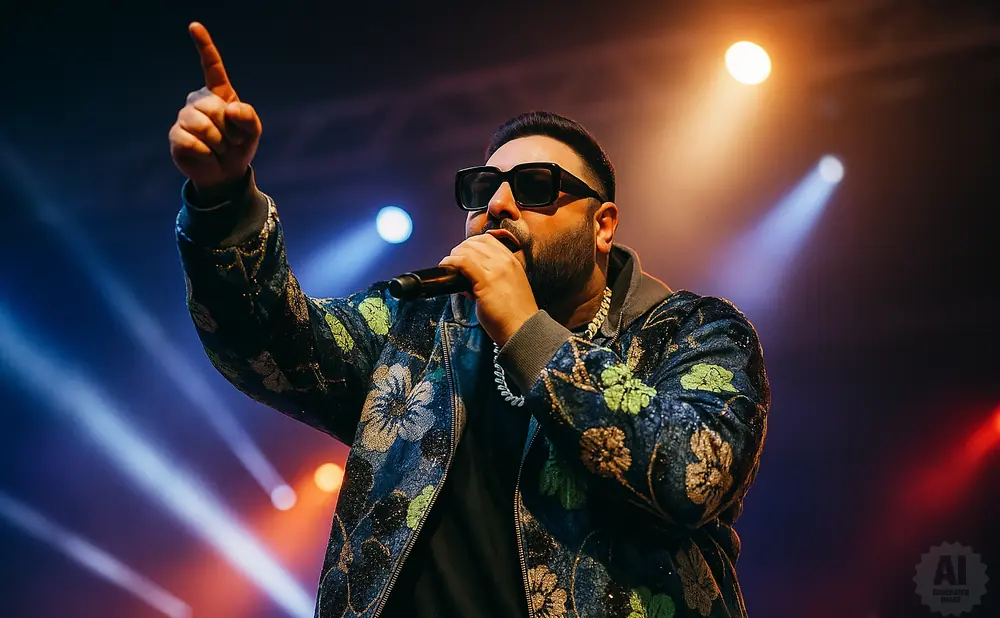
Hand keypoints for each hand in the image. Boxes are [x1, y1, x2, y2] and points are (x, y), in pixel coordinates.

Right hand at [169, 22, 261, 192]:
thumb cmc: (239, 147)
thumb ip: (248, 116)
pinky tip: (207, 155)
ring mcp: (184, 117)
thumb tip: (229, 107)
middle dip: (229, 129)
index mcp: (218, 94)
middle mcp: (198, 101)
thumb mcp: (253, 131)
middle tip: (232, 141)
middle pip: (214, 107)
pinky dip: (207, 153)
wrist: (225, 173)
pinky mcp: (175, 135)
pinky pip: (193, 141)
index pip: (211, 67)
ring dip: (219, 142)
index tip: (194, 26)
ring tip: (220, 149)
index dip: (204, 46)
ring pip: (203, 125)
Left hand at [438, 235, 538, 346]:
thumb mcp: (506, 289)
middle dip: (460, 249)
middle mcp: (505, 261)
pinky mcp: (486, 281)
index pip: (488, 239)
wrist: (523, 329)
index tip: (463, 253)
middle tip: (453, 261)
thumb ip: (487, 281)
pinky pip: (463, 262)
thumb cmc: (515, 315)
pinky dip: (451, 262)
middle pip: (475, 242)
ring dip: (454, 255)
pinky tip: (446, 267)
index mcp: (512, 261)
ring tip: (448, 266)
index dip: (471, 244)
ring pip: (467, 249)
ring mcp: (496, 269)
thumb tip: (465, 282)